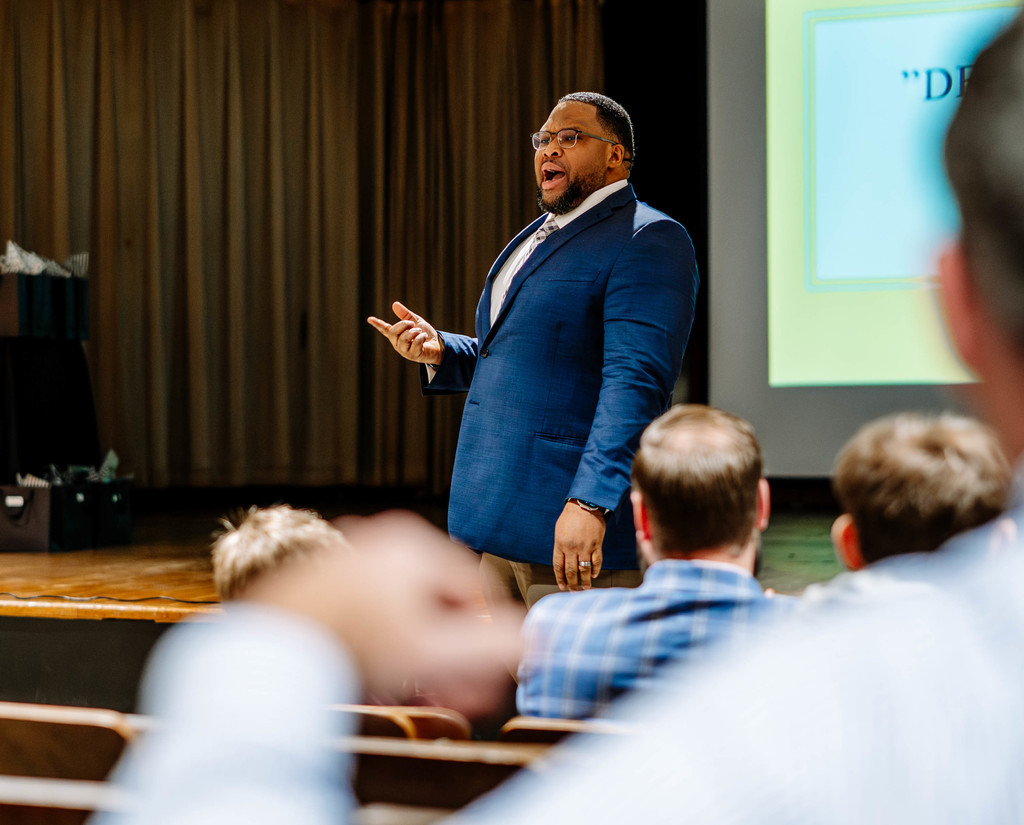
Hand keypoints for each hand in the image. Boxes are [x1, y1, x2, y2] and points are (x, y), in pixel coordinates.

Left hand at [245, 511, 521, 717]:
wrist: (269, 645)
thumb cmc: (349, 642)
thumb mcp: (434, 650)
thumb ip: (491, 646)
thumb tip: (534, 641)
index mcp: (417, 544)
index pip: (478, 589)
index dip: (489, 636)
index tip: (485, 673)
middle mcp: (383, 540)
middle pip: (438, 600)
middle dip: (453, 651)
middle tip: (456, 691)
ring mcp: (350, 557)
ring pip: (404, 608)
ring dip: (420, 651)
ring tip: (418, 689)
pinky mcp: (322, 580)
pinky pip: (369, 609)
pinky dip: (383, 639)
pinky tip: (379, 674)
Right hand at [367, 301, 443, 364]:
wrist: (438, 345)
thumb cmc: (425, 334)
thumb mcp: (416, 321)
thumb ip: (405, 315)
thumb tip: (394, 304)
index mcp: (397, 336)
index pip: (385, 329)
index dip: (377, 324)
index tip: (369, 319)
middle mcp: (398, 344)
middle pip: (393, 333)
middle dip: (403, 324)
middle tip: (412, 324)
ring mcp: (405, 351)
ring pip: (403, 339)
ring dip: (413, 332)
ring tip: (419, 331)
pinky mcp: (413, 355)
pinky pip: (415, 344)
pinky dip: (421, 337)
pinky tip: (424, 336)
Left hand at [552, 501, 605, 590]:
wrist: (585, 505)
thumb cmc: (570, 516)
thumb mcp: (559, 530)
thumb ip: (560, 546)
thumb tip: (562, 561)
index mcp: (560, 544)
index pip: (558, 566)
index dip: (560, 578)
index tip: (562, 586)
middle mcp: (572, 548)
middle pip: (571, 571)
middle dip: (572, 583)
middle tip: (573, 591)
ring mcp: (585, 547)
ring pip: (584, 569)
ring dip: (585, 580)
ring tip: (586, 587)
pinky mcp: (597, 545)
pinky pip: (596, 561)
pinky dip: (595, 570)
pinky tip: (594, 575)